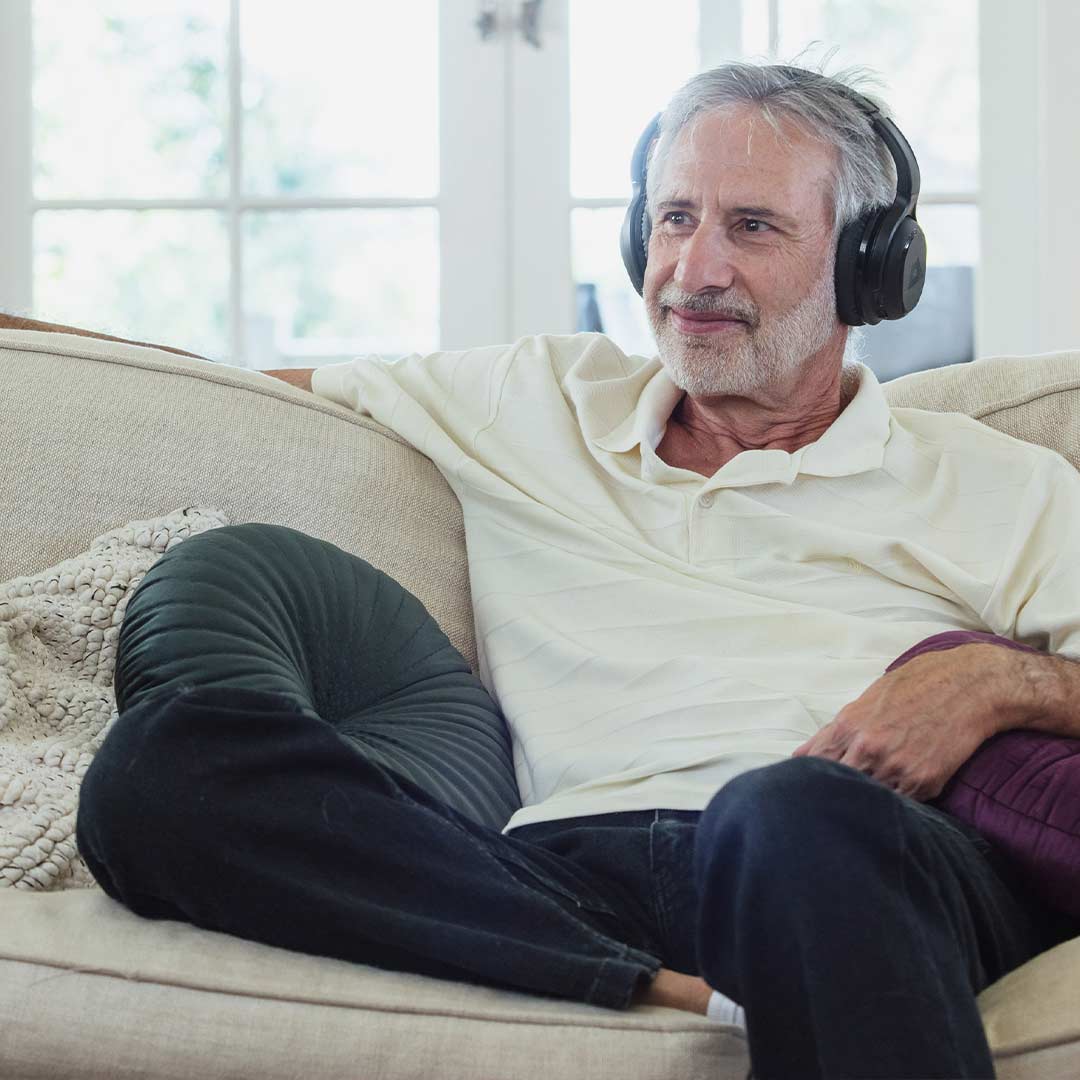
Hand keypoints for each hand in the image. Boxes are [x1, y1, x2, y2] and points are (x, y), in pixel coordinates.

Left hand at [792, 644, 1012, 800]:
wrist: (969, 686)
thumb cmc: (916, 686)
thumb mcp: (867, 700)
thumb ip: (832, 732)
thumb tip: (801, 755)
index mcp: (848, 726)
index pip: (812, 765)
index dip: (807, 780)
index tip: (806, 789)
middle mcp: (868, 749)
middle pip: (837, 787)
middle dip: (833, 795)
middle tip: (834, 802)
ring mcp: (896, 768)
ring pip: (869, 801)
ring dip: (866, 803)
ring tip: (868, 801)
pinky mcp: (925, 782)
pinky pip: (902, 805)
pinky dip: (897, 804)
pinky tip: (897, 795)